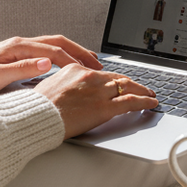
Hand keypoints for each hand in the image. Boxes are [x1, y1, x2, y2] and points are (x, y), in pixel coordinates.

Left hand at [0, 35, 103, 98]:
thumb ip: (23, 68)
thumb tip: (47, 63)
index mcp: (18, 47)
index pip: (54, 51)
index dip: (73, 60)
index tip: (88, 70)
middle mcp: (20, 44)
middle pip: (58, 42)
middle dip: (79, 51)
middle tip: (97, 62)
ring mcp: (19, 48)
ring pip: (53, 45)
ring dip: (72, 51)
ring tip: (87, 61)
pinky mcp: (16, 55)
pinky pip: (45, 51)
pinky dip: (61, 55)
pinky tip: (65, 63)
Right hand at [34, 65, 158, 138]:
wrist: (35, 117)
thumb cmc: (37, 106)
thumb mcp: (50, 85)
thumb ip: (66, 84)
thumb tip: (71, 90)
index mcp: (76, 69)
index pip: (103, 73)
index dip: (116, 79)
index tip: (122, 82)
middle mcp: (90, 77)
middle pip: (119, 79)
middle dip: (133, 84)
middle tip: (142, 88)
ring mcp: (99, 92)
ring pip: (129, 88)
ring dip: (143, 92)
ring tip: (150, 95)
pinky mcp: (104, 108)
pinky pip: (131, 102)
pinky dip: (144, 101)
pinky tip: (151, 103)